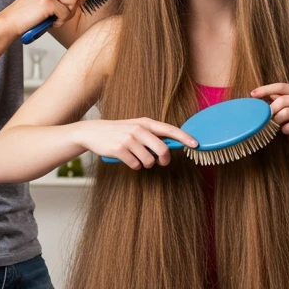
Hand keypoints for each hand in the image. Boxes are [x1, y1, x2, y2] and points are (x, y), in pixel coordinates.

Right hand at [77, 117, 197, 168]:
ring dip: (145, 164)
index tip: (196, 144)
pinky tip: (126, 159)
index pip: (170, 130)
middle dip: (164, 160)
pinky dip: (134, 166)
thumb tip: (171, 146)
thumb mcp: (136, 128)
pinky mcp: (119, 149)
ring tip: (137, 158)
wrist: (93, 132)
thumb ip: (152, 135)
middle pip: (162, 149)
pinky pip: (136, 165)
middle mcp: (139, 129)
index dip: (184, 137)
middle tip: (160, 162)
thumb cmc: (118, 132)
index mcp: (145, 123)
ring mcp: (129, 139)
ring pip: (149, 161)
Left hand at [251, 83, 288, 155]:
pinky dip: (286, 129)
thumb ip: (285, 100)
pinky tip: (286, 131)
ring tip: (277, 125)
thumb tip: (267, 95)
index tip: (252, 94)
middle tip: (266, 118)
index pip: (281, 86)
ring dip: (277, 121)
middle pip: (282, 100)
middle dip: (270, 110)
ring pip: (286, 112)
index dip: (265, 89)